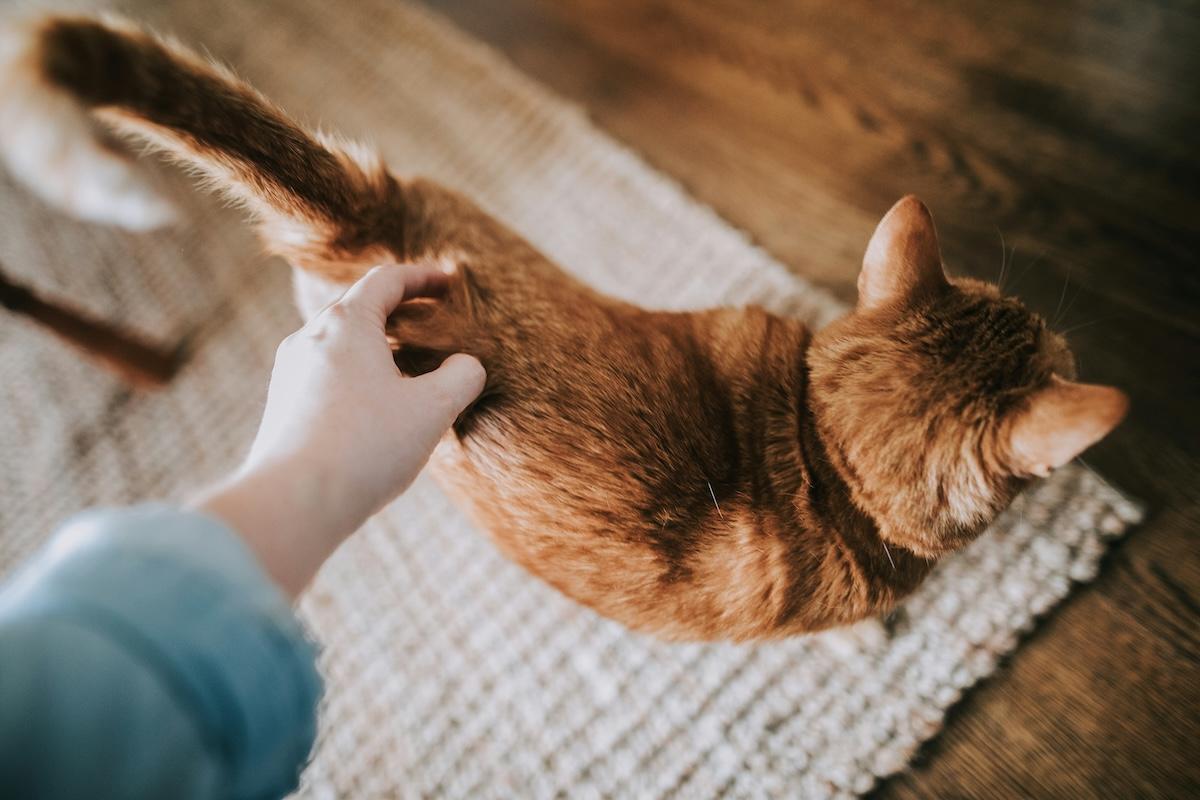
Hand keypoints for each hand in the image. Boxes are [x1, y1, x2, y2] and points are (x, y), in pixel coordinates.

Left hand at [195, 264, 484, 596]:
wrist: (293, 501)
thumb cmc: (366, 447)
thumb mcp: (432, 410)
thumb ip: (461, 377)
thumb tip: (467, 366)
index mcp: (346, 324)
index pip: (387, 281)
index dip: (423, 277)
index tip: (448, 282)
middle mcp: (309, 338)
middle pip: (359, 309)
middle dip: (399, 312)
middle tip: (433, 323)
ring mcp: (290, 373)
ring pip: (340, 346)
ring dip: (377, 348)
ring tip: (408, 370)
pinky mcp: (282, 407)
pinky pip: (325, 377)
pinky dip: (356, 377)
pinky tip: (376, 410)